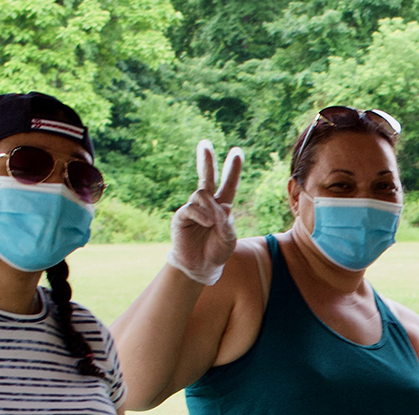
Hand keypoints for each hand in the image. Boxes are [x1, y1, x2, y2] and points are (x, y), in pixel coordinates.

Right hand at [168, 141, 242, 285]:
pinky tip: (206, 223)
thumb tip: (220, 205)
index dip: (233, 169)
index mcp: (221, 207)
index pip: (228, 184)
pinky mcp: (181, 217)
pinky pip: (192, 208)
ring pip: (201, 193)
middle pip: (207, 177)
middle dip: (206, 160)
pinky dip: (202, 214)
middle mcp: (207, 204)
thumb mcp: (228, 238)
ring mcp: (193, 209)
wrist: (200, 267)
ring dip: (211, 206)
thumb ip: (227, 222)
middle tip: (205, 143)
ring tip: (213, 222)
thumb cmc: (217, 251)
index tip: (237, 152)